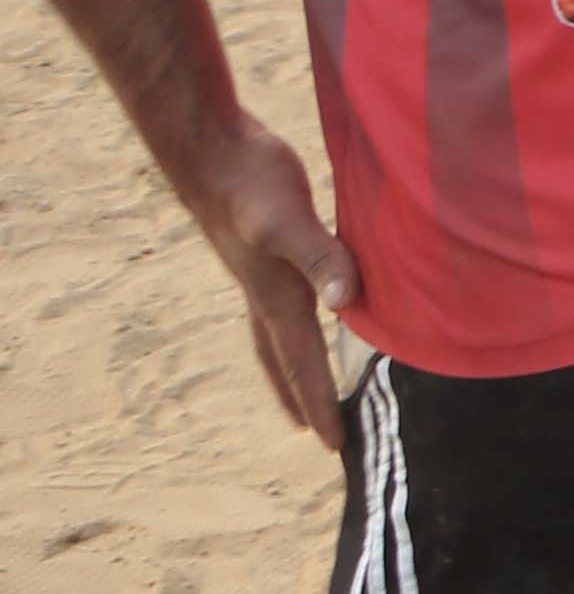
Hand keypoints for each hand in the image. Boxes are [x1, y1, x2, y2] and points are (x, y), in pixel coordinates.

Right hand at [168, 115, 355, 440]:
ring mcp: (262, 271)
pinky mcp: (267, 246)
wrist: (209, 147)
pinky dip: (302, 315)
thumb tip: (345, 301)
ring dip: (293, 362)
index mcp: (276, 297)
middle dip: (301, 396)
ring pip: (280, 332)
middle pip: (284, 360)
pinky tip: (315, 302)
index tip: (334, 446)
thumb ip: (320, 257)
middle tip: (314, 431)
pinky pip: (287, 297)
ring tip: (304, 384)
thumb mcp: (288, 221)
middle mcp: (267, 293)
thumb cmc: (249, 182)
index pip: (302, 363)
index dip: (320, 404)